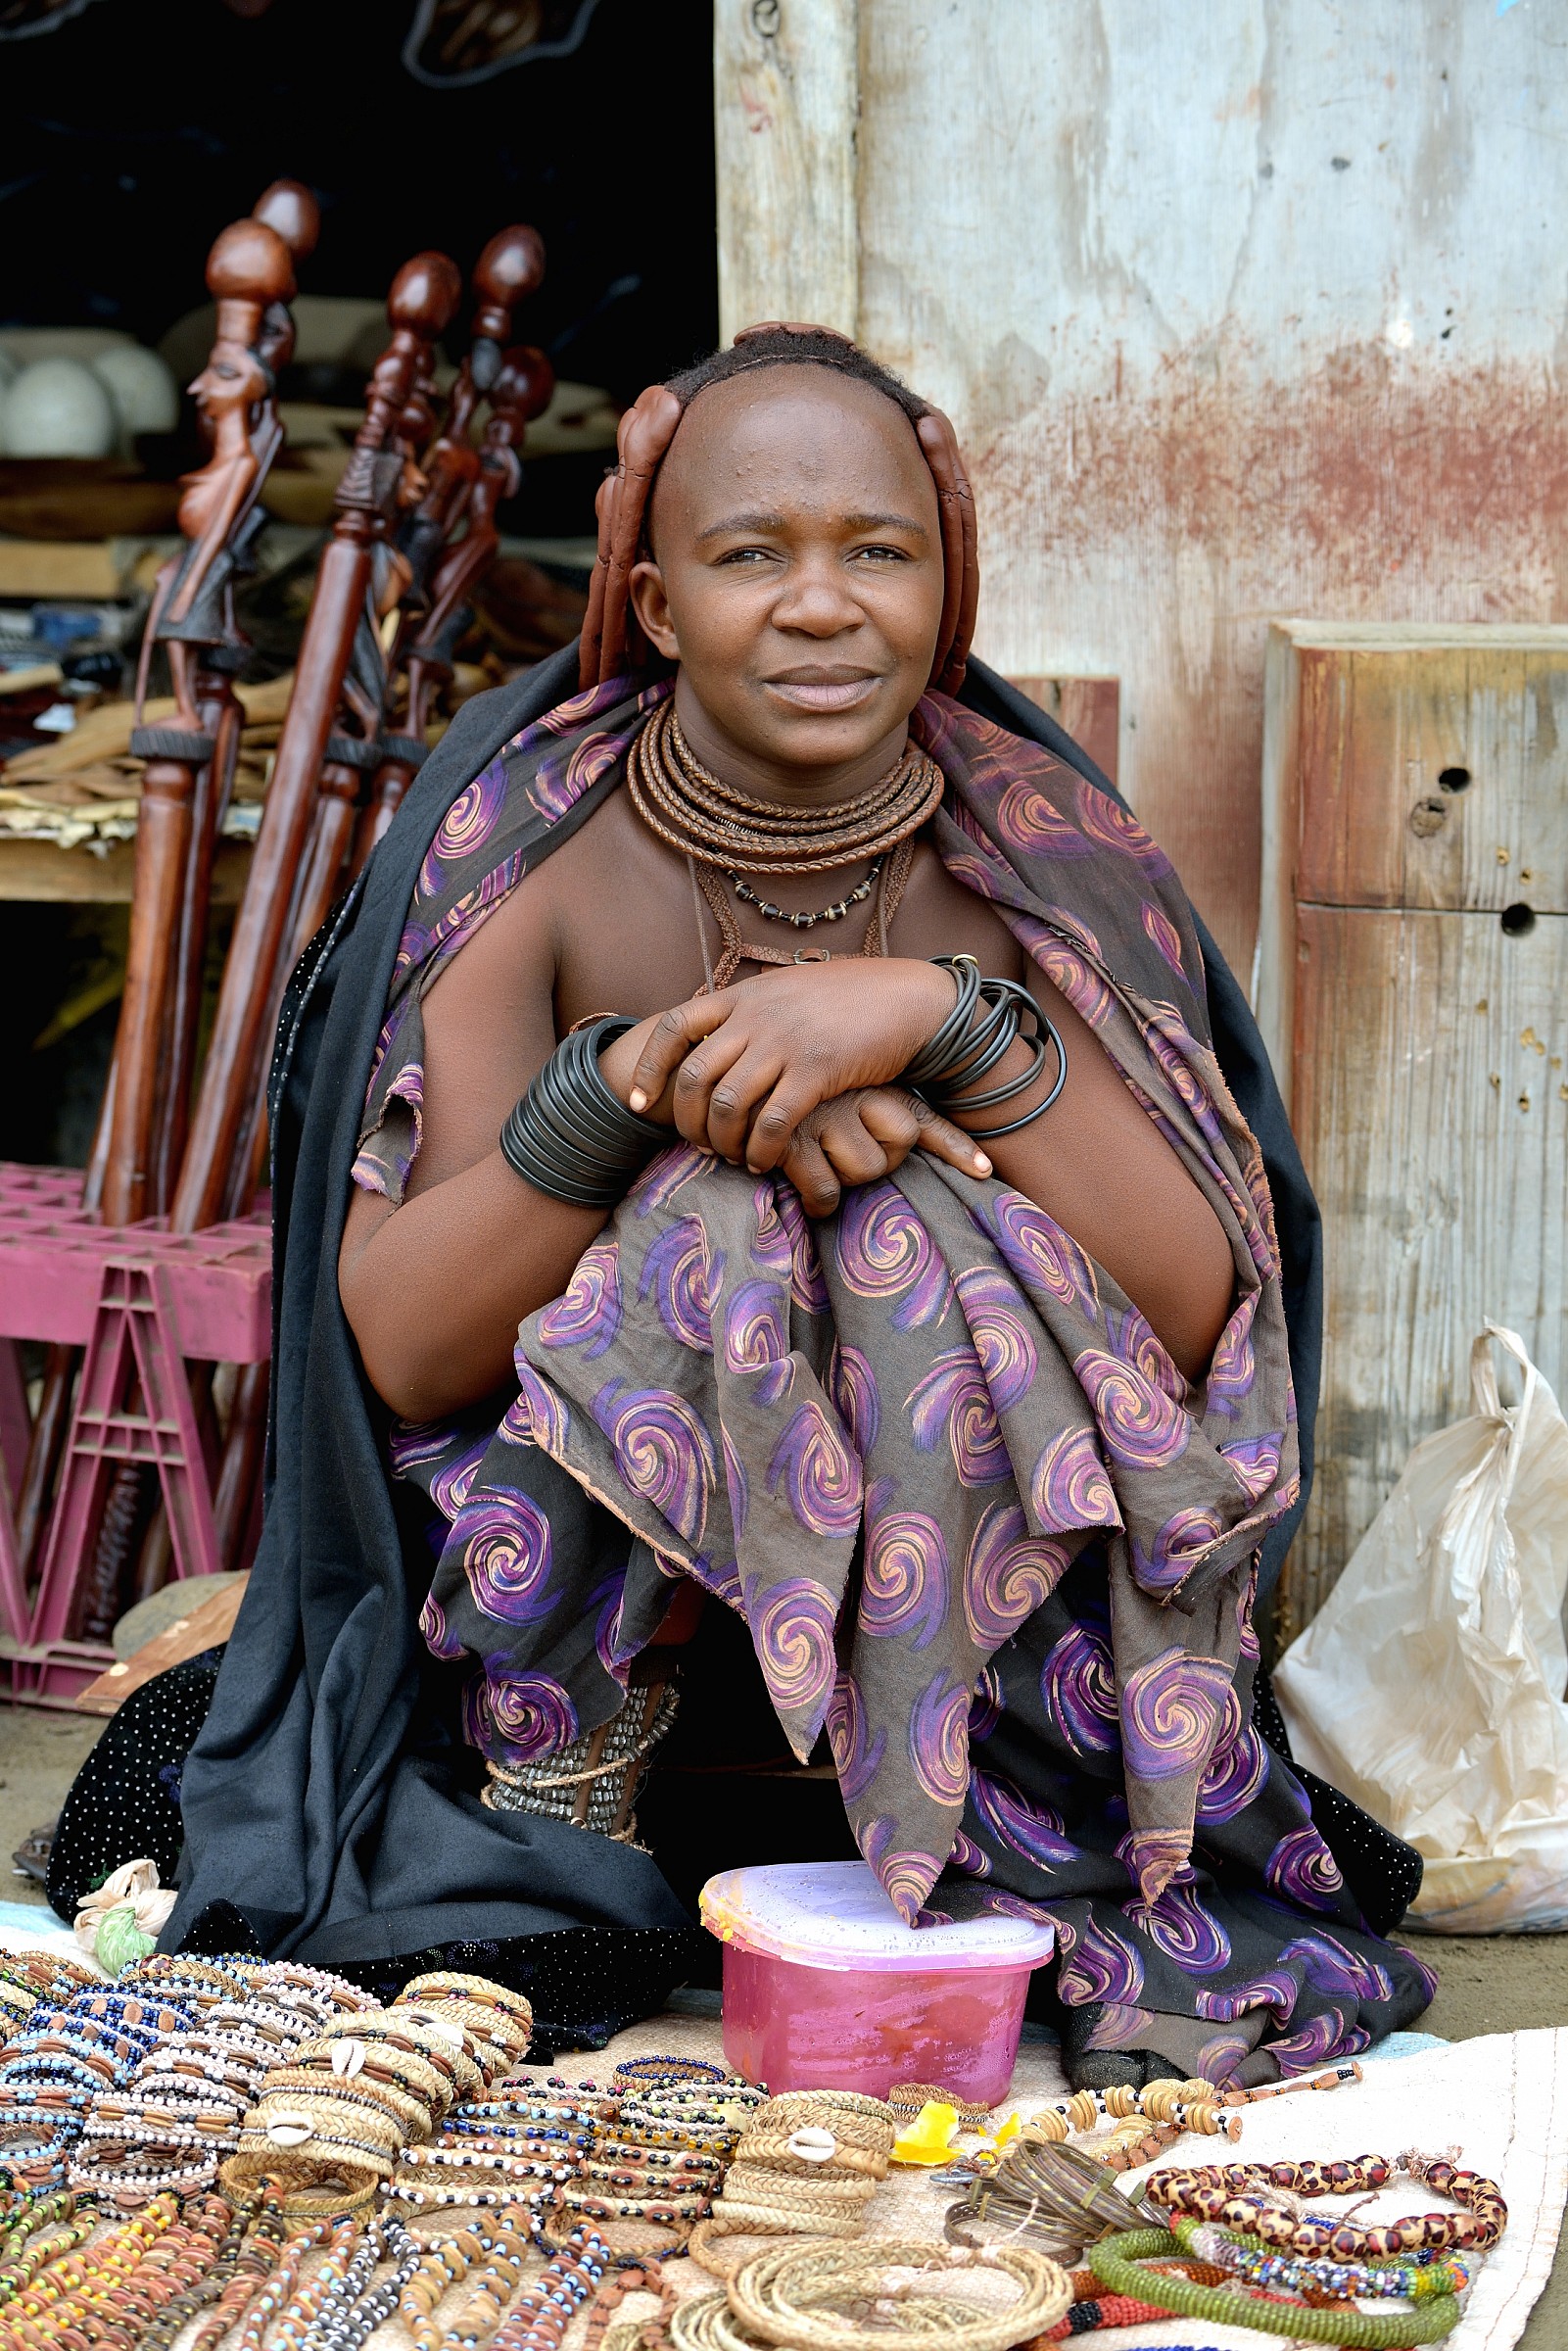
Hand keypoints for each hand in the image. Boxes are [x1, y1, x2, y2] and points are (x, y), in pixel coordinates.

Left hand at [624, 958, 957, 1168]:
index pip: (675, 1027)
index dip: (649, 1068)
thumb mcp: (791, 992)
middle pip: (694, 1076)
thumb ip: (754, 1012)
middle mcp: (758, 1016)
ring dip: (723, 1141)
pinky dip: (761, 1149)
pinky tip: (765, 1162)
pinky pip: (772, 1122)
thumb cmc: (854, 1002)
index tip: (638, 1102)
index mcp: (746, 995)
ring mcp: (786, 1042)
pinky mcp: (817, 1070)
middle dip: (685, 1120)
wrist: (910, 999)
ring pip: (727, 1104)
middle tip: (696, 1145)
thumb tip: (719, 1034)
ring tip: (733, 1158)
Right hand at [781, 1087, 990, 1214]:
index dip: (954, 1148)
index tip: (984, 1172)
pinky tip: (793, 1180)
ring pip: (864, 1171)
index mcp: (868, 1077)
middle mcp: (852, 1090)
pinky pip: (823, 1190)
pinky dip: (814, 1199)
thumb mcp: (832, 1086)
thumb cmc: (778, 1086)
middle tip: (835, 1154)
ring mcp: (822, 1112)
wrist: (708, 1065)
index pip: (922, 1118)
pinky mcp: (789, 1137)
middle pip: (898, 1151)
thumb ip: (890, 1113)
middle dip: (870, 1165)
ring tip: (809, 1160)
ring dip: (838, 1182)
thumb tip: (967, 1158)